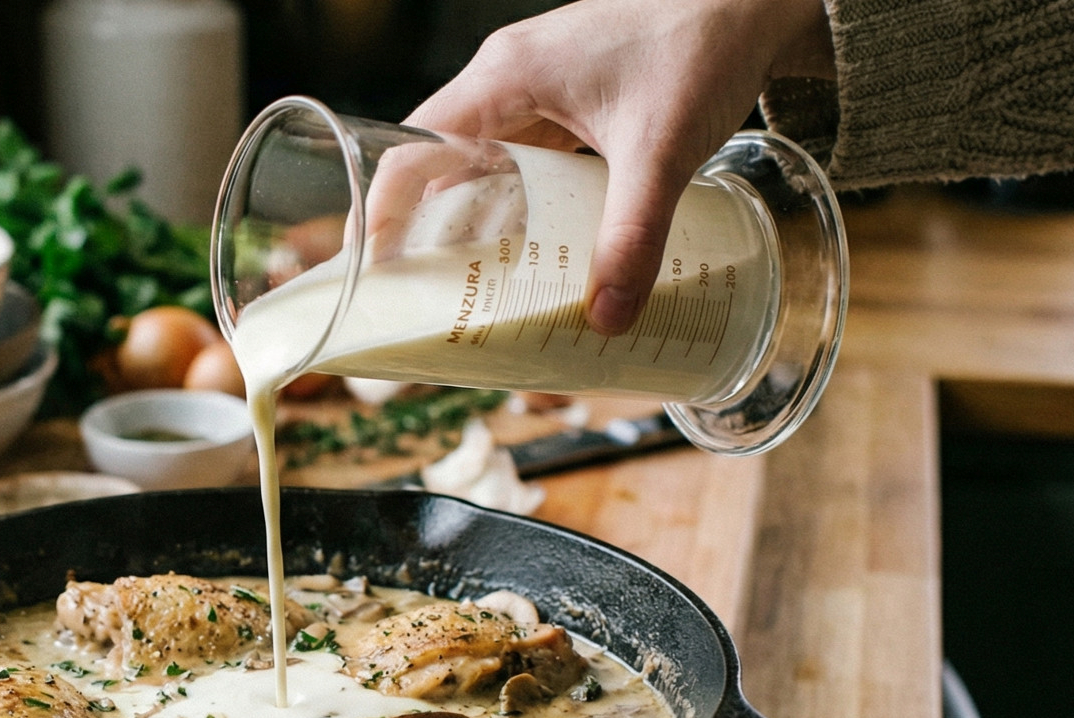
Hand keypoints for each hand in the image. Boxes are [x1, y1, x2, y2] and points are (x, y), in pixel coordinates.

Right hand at [406, 0, 833, 333]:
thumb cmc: (701, 44)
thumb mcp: (662, 152)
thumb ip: (633, 236)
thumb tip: (606, 317)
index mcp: (504, 78)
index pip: (412, 150)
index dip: (383, 214)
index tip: (372, 273)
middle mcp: (508, 80)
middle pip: (441, 164)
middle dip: (427, 232)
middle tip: (420, 301)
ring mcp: (541, 89)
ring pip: (486, 166)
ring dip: (478, 224)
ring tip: (470, 292)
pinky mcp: (573, 101)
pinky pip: (528, 162)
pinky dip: (525, 208)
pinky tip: (537, 254)